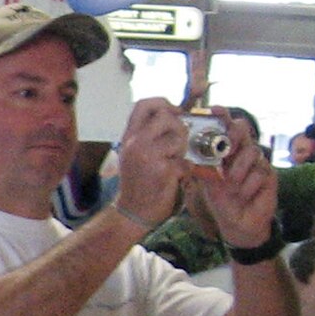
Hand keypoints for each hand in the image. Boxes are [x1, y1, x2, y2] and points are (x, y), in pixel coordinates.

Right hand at [113, 98, 187, 228]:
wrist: (132, 212)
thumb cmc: (137, 184)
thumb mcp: (132, 154)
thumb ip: (146, 135)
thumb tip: (172, 116)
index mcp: (129, 137)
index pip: (144, 104)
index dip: (163, 103)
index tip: (173, 113)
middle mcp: (136, 143)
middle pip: (167, 117)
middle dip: (179, 129)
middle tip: (176, 146)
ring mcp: (149, 156)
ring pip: (179, 138)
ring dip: (182, 151)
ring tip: (172, 163)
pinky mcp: (163, 171)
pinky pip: (185, 162)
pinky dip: (184, 172)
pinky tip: (174, 179)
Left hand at [193, 112, 279, 248]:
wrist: (239, 224)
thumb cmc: (223, 201)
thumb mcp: (209, 183)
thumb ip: (203, 167)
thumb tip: (187, 154)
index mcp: (225, 151)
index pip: (225, 127)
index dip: (222, 115)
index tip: (215, 109)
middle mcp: (242, 152)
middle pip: (243, 129)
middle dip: (234, 136)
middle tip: (227, 150)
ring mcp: (257, 162)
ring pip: (252, 151)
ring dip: (239, 170)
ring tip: (232, 186)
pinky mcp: (269, 174)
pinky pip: (260, 171)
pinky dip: (249, 185)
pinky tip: (244, 195)